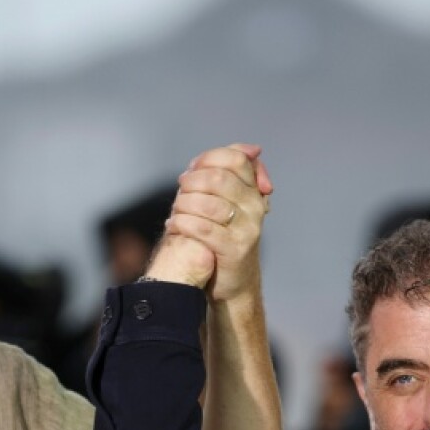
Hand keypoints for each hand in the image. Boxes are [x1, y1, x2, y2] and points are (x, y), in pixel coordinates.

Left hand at [143, 143, 271, 300]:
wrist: (233, 280)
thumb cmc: (226, 237)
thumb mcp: (232, 202)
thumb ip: (234, 173)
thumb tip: (249, 149)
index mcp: (255, 191)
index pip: (236, 159)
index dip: (209, 159)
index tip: (192, 170)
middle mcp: (256, 207)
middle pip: (219, 179)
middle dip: (192, 182)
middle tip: (181, 189)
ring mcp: (247, 229)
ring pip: (208, 203)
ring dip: (184, 203)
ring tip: (175, 209)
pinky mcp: (234, 249)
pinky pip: (203, 228)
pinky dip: (183, 223)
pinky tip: (173, 224)